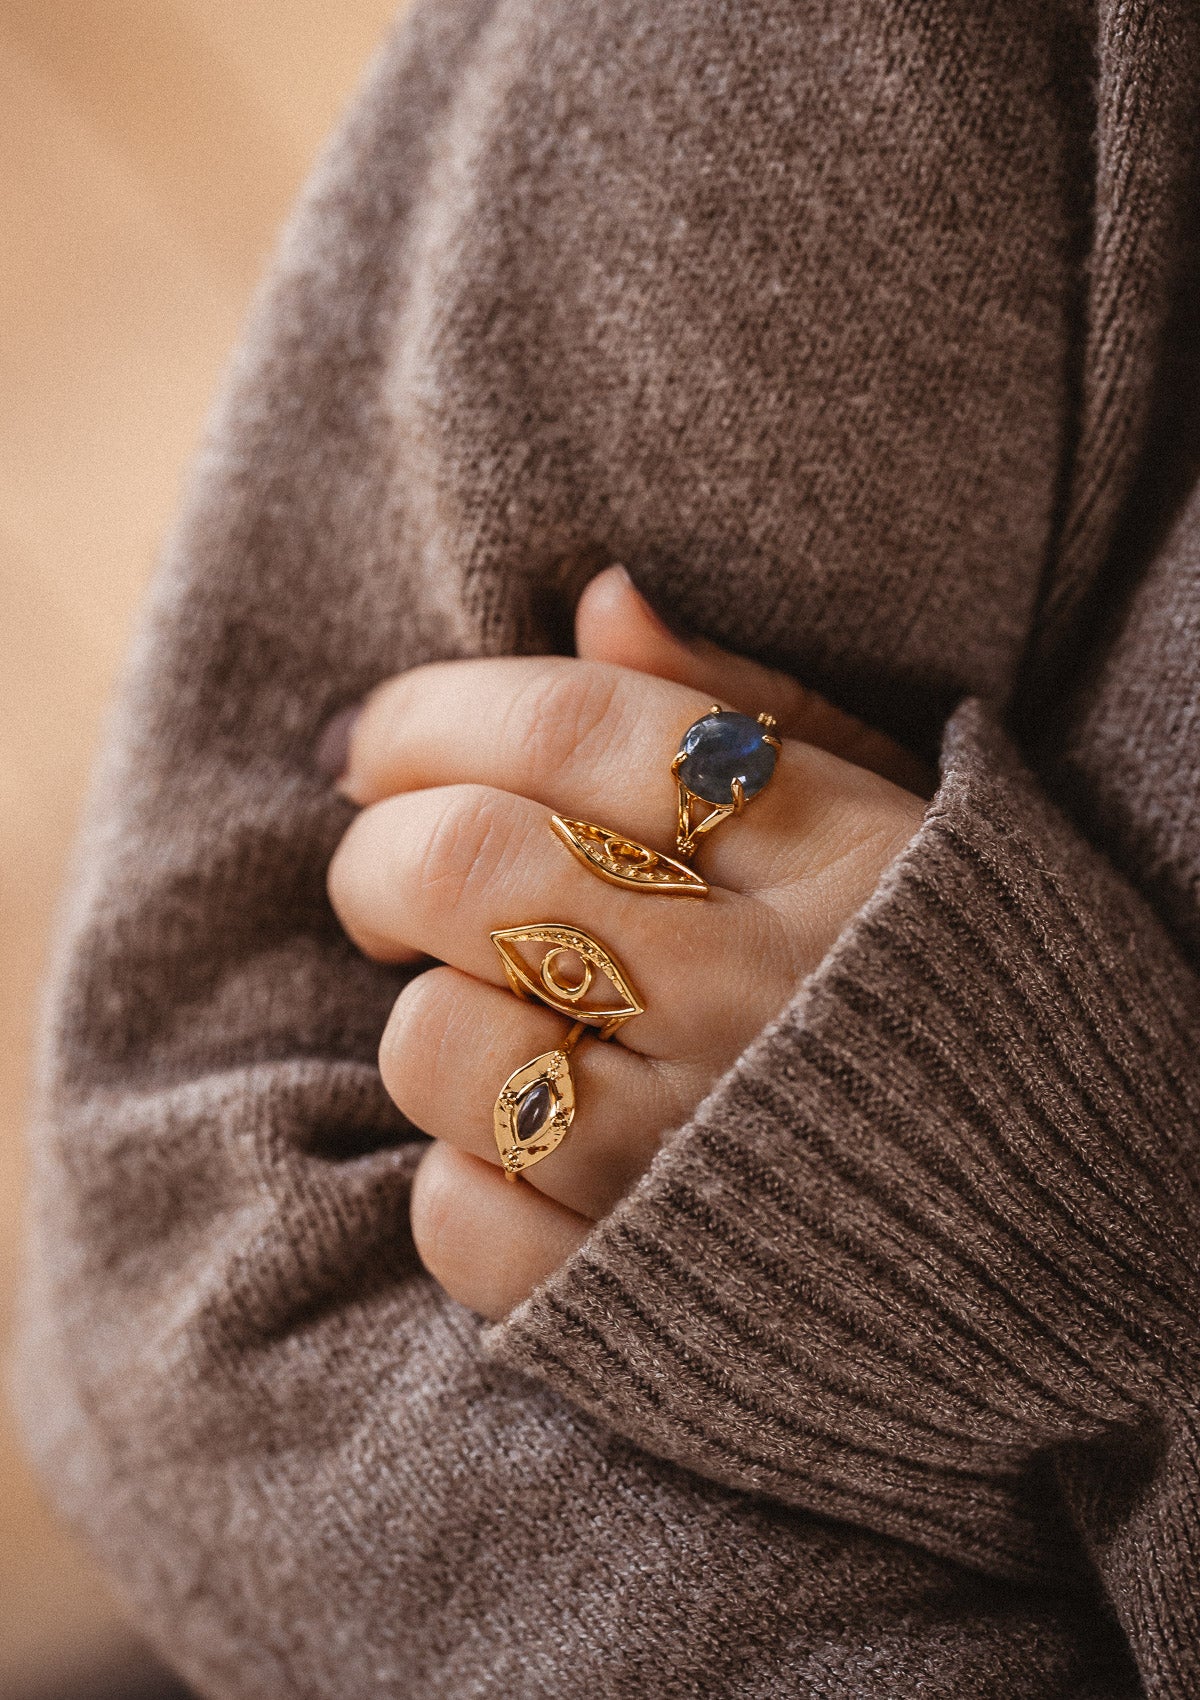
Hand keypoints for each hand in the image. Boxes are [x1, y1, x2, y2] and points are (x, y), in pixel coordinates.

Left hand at [327, 566, 929, 1319]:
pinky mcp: (645, 1296)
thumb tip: (601, 598)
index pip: (566, 726)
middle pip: (462, 867)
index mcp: (831, 850)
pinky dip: (463, 1180)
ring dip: (429, 1021)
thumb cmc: (965, 993)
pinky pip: (462, 1218)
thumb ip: (755, 704)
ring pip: (438, 1046)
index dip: (427, 718)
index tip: (376, 747)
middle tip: (387, 877)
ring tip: (493, 1024)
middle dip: (374, 856)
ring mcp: (698, 1152)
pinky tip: (533, 1157)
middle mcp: (758, 990)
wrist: (1089, 1236)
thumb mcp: (904, 817)